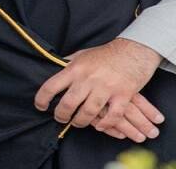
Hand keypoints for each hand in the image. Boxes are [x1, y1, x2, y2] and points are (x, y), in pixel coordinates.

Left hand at [34, 38, 164, 141]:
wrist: (135, 49)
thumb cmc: (107, 53)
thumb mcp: (83, 54)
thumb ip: (69, 63)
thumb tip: (54, 67)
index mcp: (76, 68)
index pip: (51, 85)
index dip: (42, 99)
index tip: (40, 106)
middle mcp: (88, 78)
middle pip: (68, 104)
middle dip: (61, 115)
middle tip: (60, 118)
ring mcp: (106, 87)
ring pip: (87, 113)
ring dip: (80, 122)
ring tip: (78, 122)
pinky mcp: (123, 94)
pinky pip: (112, 116)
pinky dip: (105, 124)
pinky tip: (100, 125)